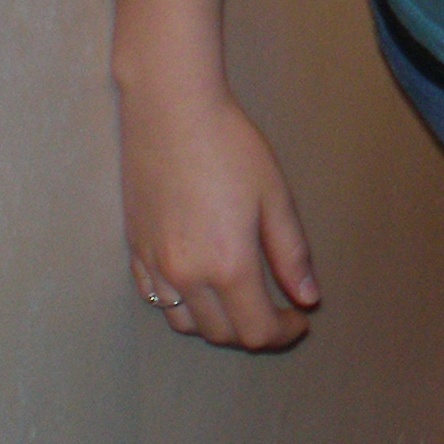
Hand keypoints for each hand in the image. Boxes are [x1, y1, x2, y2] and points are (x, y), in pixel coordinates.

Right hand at [118, 74, 321, 349]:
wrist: (171, 111)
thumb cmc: (231, 146)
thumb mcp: (275, 198)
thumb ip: (291, 254)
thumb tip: (308, 299)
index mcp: (227, 265)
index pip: (256, 330)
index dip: (283, 332)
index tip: (300, 317)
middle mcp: (185, 276)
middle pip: (222, 333)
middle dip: (254, 330)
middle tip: (278, 309)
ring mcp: (154, 265)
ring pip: (185, 323)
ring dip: (218, 323)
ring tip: (242, 299)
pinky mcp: (134, 249)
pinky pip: (156, 299)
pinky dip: (183, 305)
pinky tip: (202, 283)